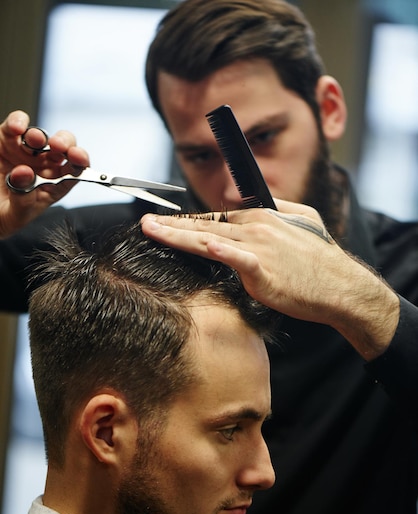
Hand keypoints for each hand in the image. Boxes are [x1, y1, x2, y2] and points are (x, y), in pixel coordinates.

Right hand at [0, 110, 89, 237]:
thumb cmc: (4, 217)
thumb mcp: (15, 214)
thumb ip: (22, 197)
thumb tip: (24, 173)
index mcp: (55, 185)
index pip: (75, 170)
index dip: (80, 161)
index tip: (78, 157)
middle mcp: (44, 165)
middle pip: (63, 148)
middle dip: (65, 143)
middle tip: (58, 145)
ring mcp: (26, 151)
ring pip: (40, 135)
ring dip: (40, 135)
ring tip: (34, 139)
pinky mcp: (7, 139)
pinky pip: (15, 124)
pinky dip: (17, 121)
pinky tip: (16, 127)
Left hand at [141, 200, 399, 359]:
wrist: (341, 287)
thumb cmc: (321, 261)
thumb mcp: (305, 222)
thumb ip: (280, 210)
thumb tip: (262, 203)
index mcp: (262, 218)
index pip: (215, 217)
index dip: (186, 222)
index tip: (164, 224)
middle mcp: (256, 227)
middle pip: (205, 225)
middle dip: (171, 225)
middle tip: (144, 223)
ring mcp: (258, 247)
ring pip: (209, 238)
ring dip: (177, 234)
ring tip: (151, 230)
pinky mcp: (263, 270)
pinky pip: (236, 258)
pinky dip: (219, 251)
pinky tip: (201, 245)